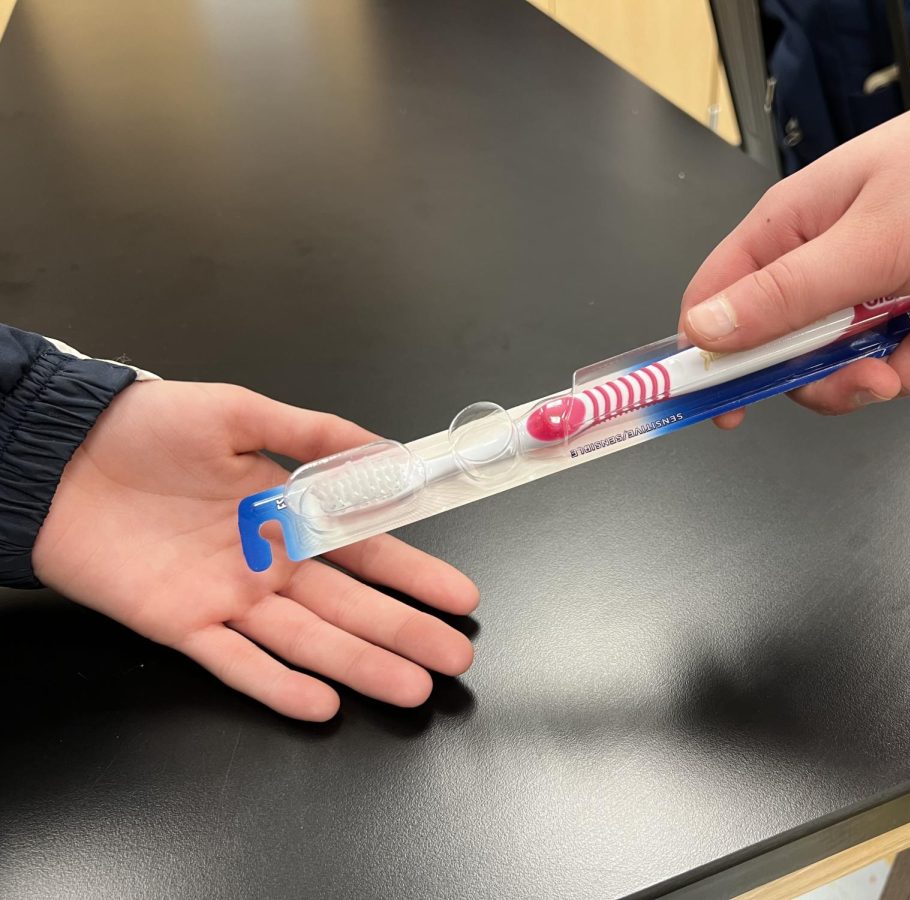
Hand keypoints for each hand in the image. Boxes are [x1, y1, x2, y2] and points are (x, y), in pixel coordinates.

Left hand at [32, 380, 478, 720]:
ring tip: (412, 689)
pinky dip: (277, 685)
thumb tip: (386, 451)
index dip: (415, 575)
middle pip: (348, 606)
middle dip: (404, 632)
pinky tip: (322, 704)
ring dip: (360, 666)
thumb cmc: (148, 427)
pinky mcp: (182, 625)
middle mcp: (268, 563)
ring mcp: (229, 598)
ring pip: (306, 641)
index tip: (460, 597)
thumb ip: (312, 434)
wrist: (60, 454)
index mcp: (287, 513)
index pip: (367, 550)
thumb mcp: (240, 413)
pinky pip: (235, 663)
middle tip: (453, 657)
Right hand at [679, 23, 909, 421]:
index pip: (719, 304)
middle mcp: (828, 262)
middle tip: (883, 377)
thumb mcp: (871, 240)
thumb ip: (787, 296)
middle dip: (842, 379)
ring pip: (861, 365)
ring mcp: (878, 285)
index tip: (731, 409)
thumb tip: (706, 332)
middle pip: (795, 356)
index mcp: (792, 232)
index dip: (716, 360)